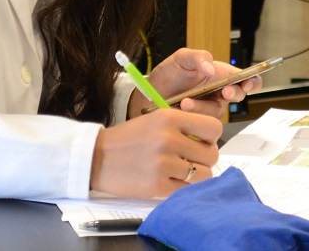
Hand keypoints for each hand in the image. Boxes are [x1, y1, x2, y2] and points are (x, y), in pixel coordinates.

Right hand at [91, 109, 221, 197]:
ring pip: (203, 175)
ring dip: (196, 176)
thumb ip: (183, 127)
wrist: (95, 158)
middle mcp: (168, 139)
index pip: (213, 128)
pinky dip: (181, 188)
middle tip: (191, 161)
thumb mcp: (155, 120)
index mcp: (169, 118)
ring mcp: (163, 163)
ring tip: (180, 173)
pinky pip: (185, 190)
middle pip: (212, 154)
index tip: (203, 143)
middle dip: (204, 160)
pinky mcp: (156, 185)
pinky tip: (169, 182)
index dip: (212, 138)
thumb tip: (211, 142)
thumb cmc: (128, 139)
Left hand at [127, 48, 262, 118]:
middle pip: (238, 96)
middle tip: (224, 92)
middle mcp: (219, 92)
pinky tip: (181, 108)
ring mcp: (210, 108)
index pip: (246, 78)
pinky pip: (204, 122)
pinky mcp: (200, 122)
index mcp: (220, 74)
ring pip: (218, 111)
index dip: (252, 82)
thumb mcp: (181, 58)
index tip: (246, 84)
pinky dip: (193, 115)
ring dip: (203, 107)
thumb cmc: (168, 74)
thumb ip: (198, 57)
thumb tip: (211, 68)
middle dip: (232, 94)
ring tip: (185, 101)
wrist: (149, 94)